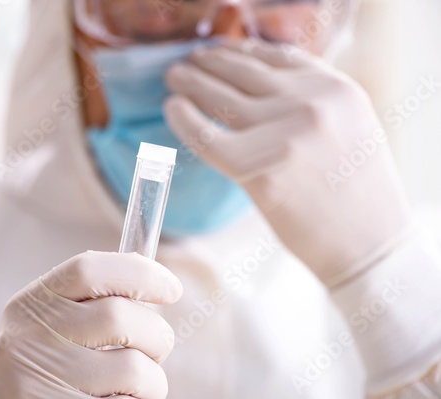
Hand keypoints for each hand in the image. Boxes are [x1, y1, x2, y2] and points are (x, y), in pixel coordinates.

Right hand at [0, 251, 182, 397]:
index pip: (89, 269)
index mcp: (33, 303)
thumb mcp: (49, 323)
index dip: (141, 273)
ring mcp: (42, 379)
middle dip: (156, 334)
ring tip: (137, 384)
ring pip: (133, 369)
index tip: (172, 289)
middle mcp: (31, 336)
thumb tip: (157, 282)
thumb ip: (92, 301)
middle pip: (120, 317)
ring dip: (153, 379)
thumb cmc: (41, 365)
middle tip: (156, 347)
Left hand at [165, 39, 410, 286]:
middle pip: (244, 71)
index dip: (238, 51)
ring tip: (174, 77)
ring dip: (191, 82)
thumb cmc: (357, 194)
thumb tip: (256, 84)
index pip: (274, 56)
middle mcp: (314, 102)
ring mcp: (287, 134)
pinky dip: (185, 120)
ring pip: (222, 97)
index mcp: (337, 89)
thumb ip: (311, 100)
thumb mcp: (349, 128)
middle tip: (185, 64)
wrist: (369, 246)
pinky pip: (208, 135)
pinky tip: (172, 108)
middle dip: (209, 63)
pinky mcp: (260, 169)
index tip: (216, 54)